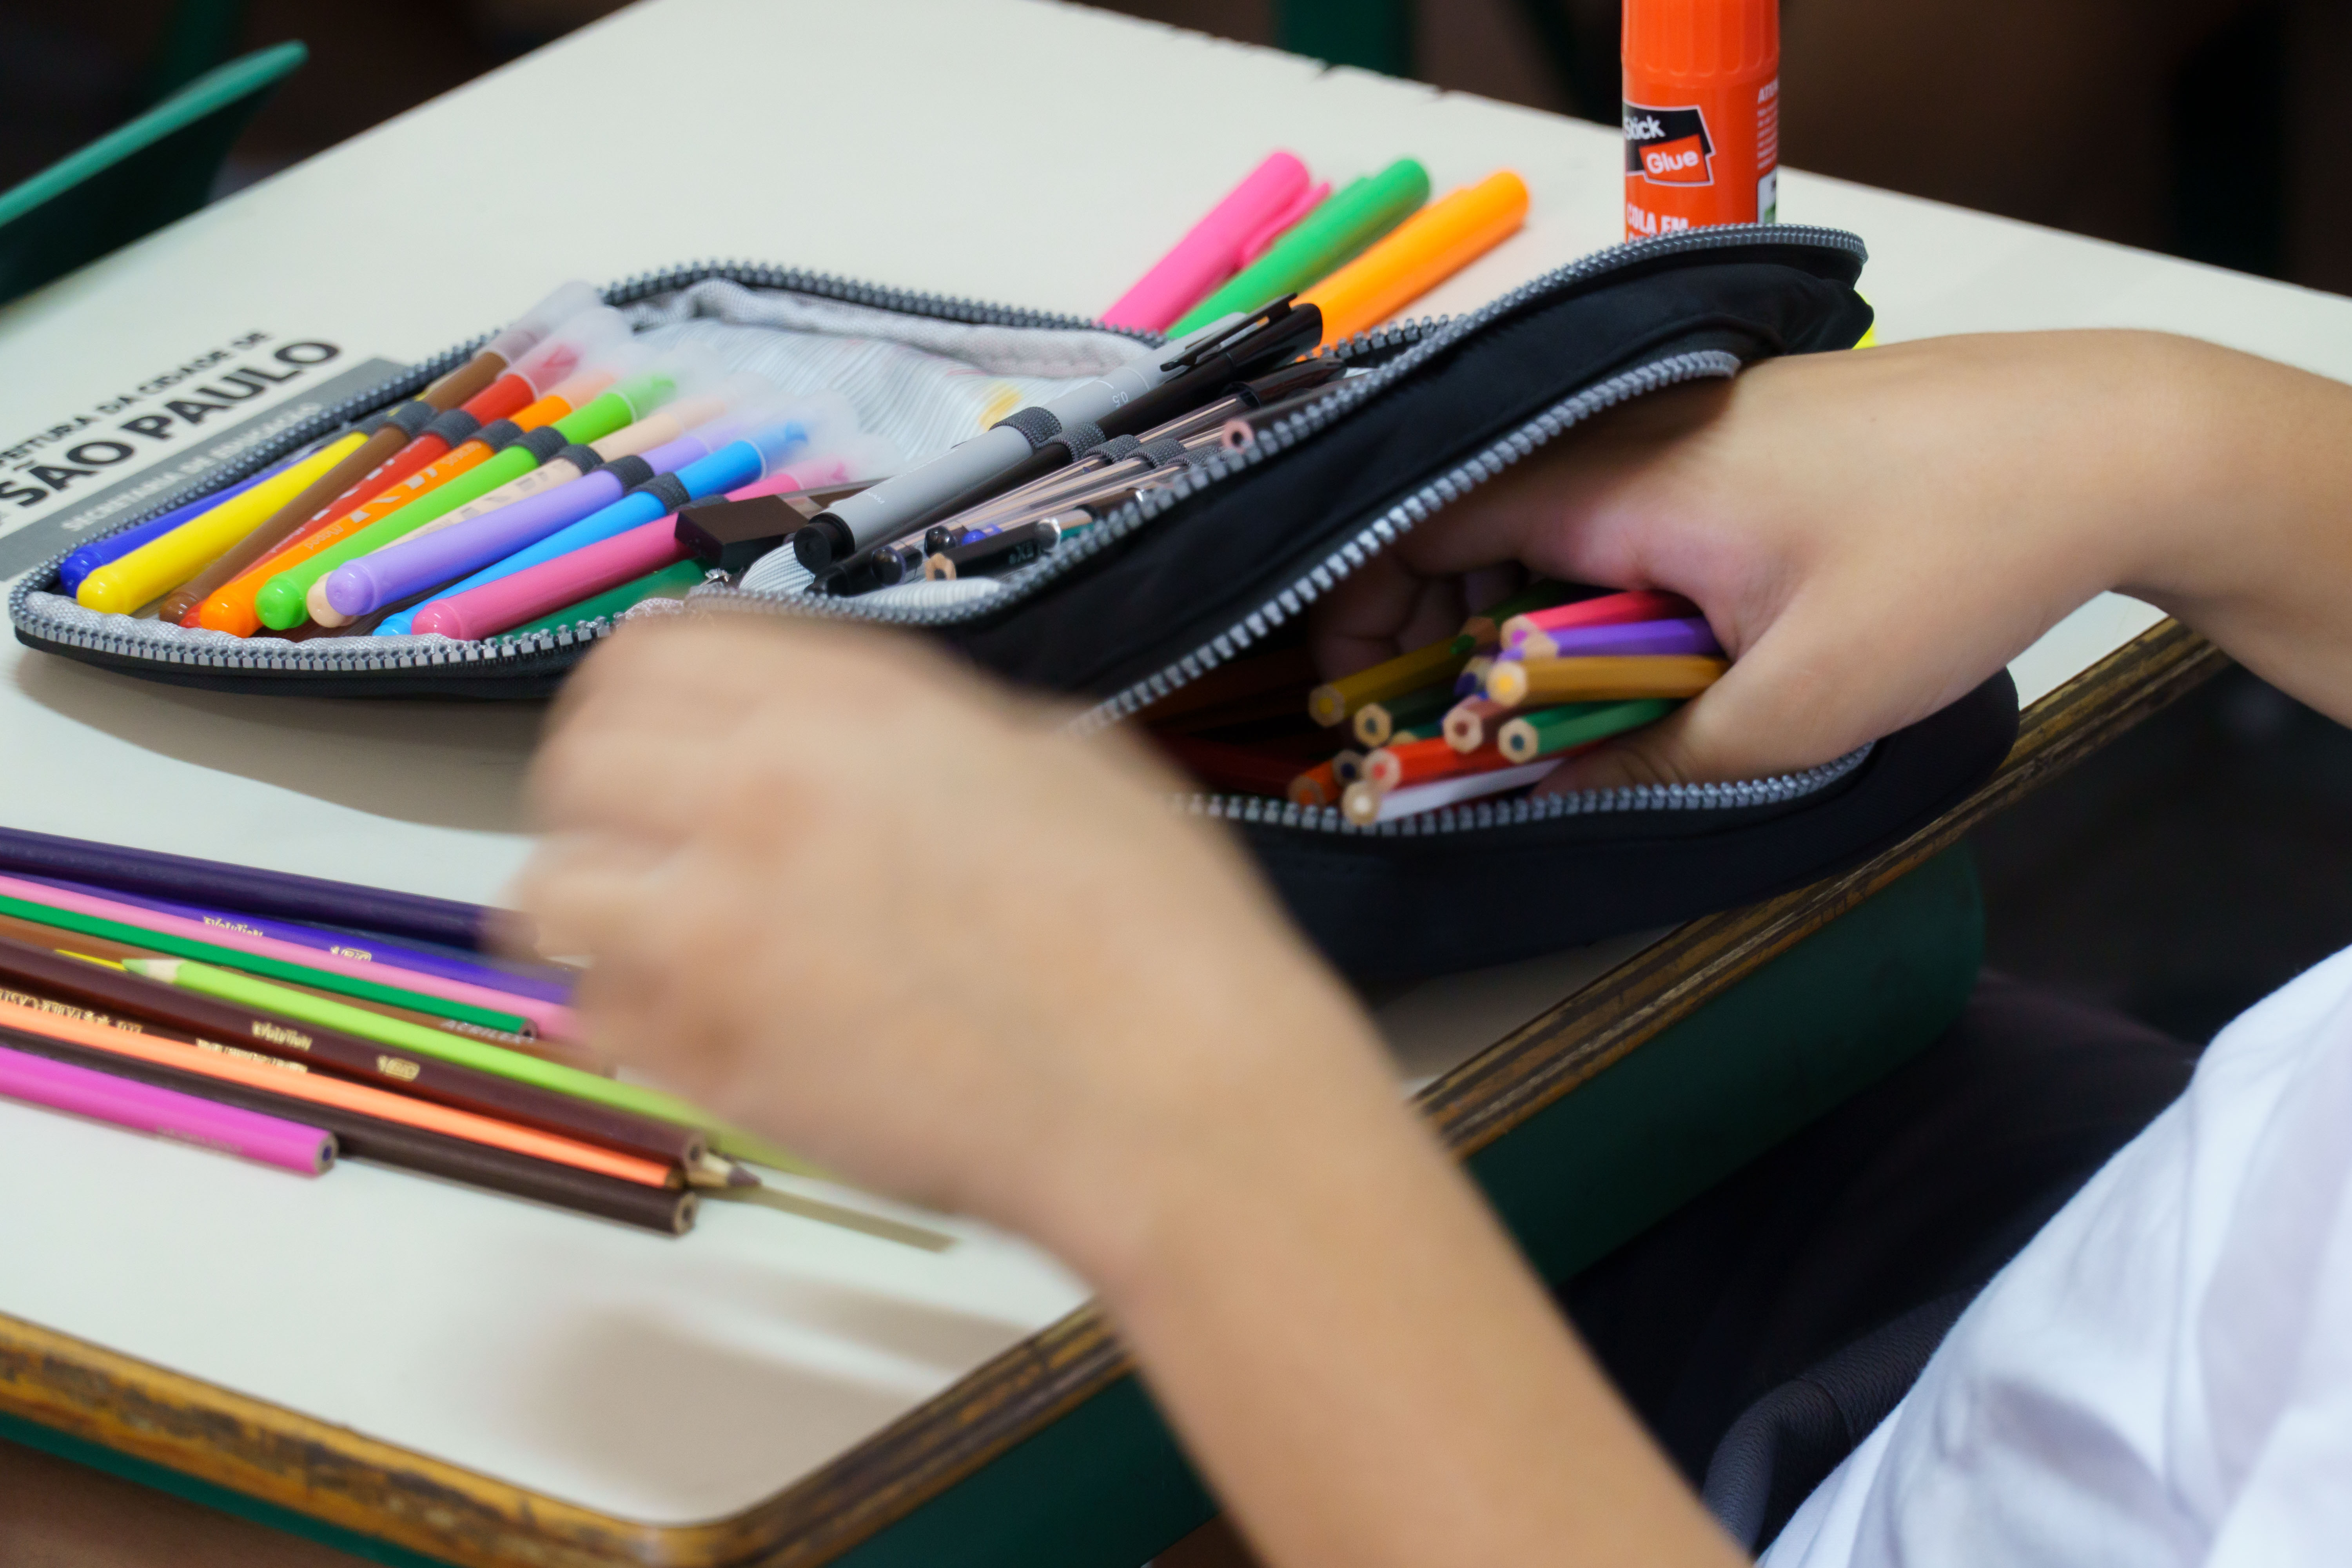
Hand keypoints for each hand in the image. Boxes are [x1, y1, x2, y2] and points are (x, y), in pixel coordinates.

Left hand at [511, 613, 1389, 1267]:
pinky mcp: (714, 1061)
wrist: (1172, 1094)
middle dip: (593, 793)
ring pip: (551, 893)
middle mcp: (756, 797)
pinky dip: (613, 1016)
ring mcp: (719, 935)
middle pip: (577, 761)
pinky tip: (671, 1022)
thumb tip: (856, 750)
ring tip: (635, 935)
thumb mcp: (1055, 757)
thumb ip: (919, 733)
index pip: (653, 655)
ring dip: (585, 907)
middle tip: (633, 833)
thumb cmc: (1153, 929)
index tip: (653, 731)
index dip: (639, 694)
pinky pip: (593, 1021)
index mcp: (847, 708)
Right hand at [1311, 330, 2351, 788]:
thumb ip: (1656, 759)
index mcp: (1621, 479)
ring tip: (1545, 703)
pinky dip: (1594, 577)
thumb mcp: (1803, 705)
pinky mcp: (1741, 436)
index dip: (1362, 609)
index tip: (1356, 694)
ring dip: (1522, 609)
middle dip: (1435, 624)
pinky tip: (1635, 645)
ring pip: (1548, 516)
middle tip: (1449, 723)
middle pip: (1473, 520)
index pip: (1426, 521)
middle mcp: (1636, 432)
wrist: (2109, 443)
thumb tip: (1541, 796)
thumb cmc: (1956, 557)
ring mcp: (1691, 425)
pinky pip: (1621, 506)